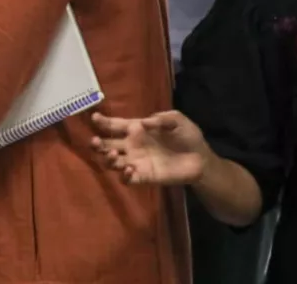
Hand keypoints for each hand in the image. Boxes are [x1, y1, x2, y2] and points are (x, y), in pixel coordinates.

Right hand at [90, 111, 212, 185]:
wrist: (201, 160)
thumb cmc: (188, 136)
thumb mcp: (177, 120)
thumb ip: (162, 118)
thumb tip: (144, 122)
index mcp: (136, 129)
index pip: (115, 125)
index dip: (103, 122)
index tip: (95, 118)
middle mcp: (132, 146)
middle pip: (107, 144)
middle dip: (97, 143)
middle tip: (95, 141)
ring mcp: (136, 162)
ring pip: (112, 162)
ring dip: (107, 158)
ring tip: (113, 154)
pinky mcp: (143, 177)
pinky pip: (127, 178)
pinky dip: (124, 175)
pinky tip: (129, 169)